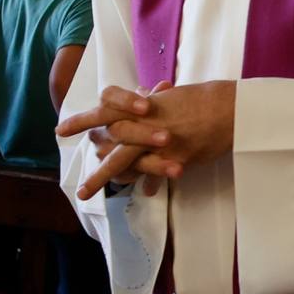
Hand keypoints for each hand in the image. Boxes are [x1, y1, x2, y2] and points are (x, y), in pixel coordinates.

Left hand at [58, 81, 235, 199]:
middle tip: (67, 155)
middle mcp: (144, 121)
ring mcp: (156, 140)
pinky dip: (151, 182)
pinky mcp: (172, 155)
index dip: (83, 119)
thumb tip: (147, 100)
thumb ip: (157, 104)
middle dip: (83, 147)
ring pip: (120, 160)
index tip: (63, 129)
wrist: (231, 108)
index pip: (105, 108)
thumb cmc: (207, 99)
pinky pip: (154, 173)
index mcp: (143, 105)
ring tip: (84, 194)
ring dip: (101, 178)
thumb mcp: (175, 99)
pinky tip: (149, 192)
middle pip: (106, 137)